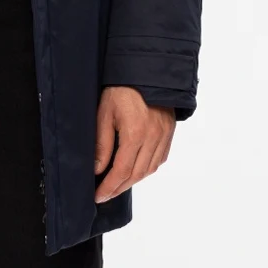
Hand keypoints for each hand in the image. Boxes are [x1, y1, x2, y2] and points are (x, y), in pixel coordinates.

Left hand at [94, 87, 174, 202]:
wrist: (146, 71)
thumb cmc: (121, 89)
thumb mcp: (104, 114)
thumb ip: (102, 144)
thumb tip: (98, 170)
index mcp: (135, 133)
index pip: (121, 171)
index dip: (109, 187)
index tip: (98, 196)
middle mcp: (153, 137)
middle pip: (137, 175)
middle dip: (119, 188)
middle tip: (105, 195)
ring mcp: (164, 135)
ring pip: (150, 169)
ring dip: (133, 181)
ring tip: (117, 185)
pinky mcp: (169, 132)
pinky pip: (160, 159)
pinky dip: (147, 169)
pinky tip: (135, 171)